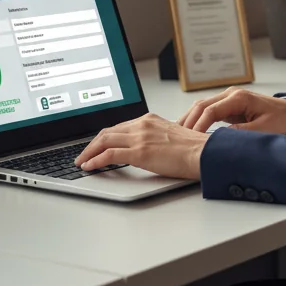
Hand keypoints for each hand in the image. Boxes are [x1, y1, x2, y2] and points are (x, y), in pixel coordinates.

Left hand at [75, 113, 206, 180]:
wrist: (203, 153)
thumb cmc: (194, 149)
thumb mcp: (170, 137)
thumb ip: (154, 139)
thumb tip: (144, 150)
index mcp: (149, 119)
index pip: (118, 127)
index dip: (103, 138)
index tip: (96, 146)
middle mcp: (142, 124)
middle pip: (107, 132)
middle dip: (91, 144)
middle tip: (83, 155)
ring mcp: (140, 137)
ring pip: (104, 141)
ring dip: (89, 152)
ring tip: (82, 162)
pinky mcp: (140, 152)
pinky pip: (110, 155)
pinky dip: (96, 160)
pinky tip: (89, 166)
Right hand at [178, 86, 285, 134]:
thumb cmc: (279, 120)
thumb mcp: (262, 129)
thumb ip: (240, 133)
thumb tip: (218, 138)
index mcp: (239, 98)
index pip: (211, 110)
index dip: (199, 125)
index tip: (192, 140)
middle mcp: (231, 94)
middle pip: (202, 105)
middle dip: (189, 121)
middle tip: (179, 138)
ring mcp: (228, 98)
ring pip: (201, 106)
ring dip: (190, 118)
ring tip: (179, 134)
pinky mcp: (227, 105)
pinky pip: (207, 110)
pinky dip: (197, 118)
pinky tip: (189, 129)